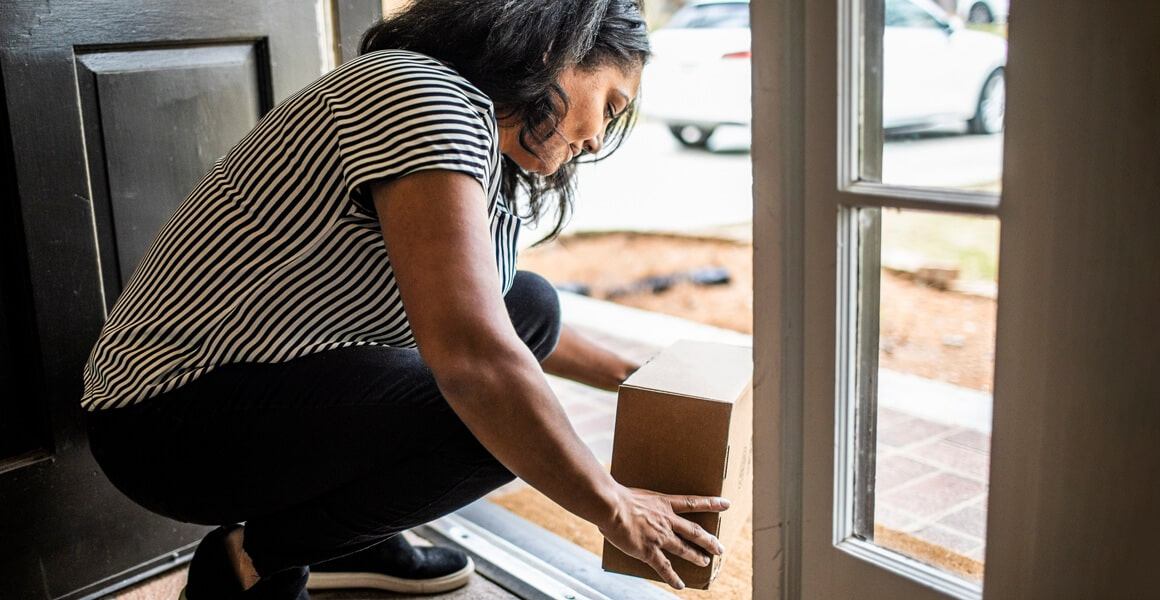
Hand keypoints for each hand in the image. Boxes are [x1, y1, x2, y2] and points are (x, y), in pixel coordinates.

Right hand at [598, 485, 729, 589]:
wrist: (611, 506)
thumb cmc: (617, 496)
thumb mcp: (635, 494)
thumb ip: (641, 503)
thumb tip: (634, 508)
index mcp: (664, 503)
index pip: (693, 502)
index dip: (711, 504)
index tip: (726, 504)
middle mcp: (666, 520)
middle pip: (694, 531)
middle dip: (708, 540)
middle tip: (719, 548)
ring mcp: (659, 536)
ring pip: (684, 549)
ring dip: (696, 556)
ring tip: (705, 562)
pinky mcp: (649, 550)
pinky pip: (664, 567)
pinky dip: (673, 577)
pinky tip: (680, 584)